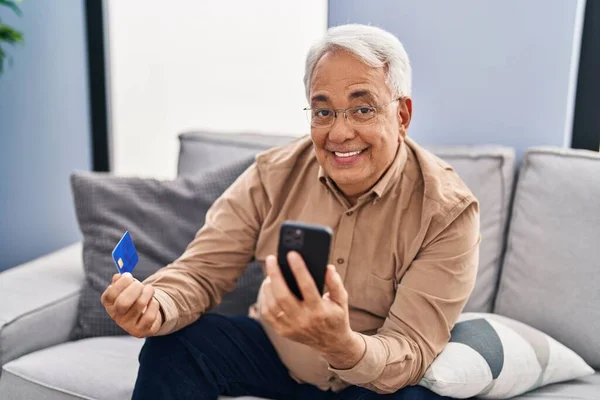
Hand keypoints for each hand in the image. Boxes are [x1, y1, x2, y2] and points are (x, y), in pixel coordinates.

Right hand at [101, 273, 162, 337]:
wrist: (144, 316)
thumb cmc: (134, 297)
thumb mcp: (126, 287)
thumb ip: (120, 281)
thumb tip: (118, 276)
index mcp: (109, 304)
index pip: (111, 294)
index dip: (122, 282)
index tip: (129, 276)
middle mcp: (115, 316)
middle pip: (123, 302)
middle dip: (135, 288)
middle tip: (140, 285)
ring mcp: (127, 326)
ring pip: (140, 305)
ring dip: (148, 292)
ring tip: (150, 289)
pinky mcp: (140, 331)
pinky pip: (150, 316)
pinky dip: (154, 305)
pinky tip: (153, 302)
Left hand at [260, 252, 364, 367]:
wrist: (332, 343)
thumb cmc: (336, 316)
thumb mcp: (342, 299)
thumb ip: (335, 283)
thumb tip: (327, 267)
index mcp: (320, 310)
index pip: (307, 286)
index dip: (299, 268)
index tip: (292, 254)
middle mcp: (304, 320)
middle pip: (283, 295)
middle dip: (275, 274)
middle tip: (271, 259)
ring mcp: (291, 327)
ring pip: (273, 304)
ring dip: (268, 286)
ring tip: (270, 272)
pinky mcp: (283, 331)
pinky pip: (268, 314)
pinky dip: (265, 298)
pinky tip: (268, 287)